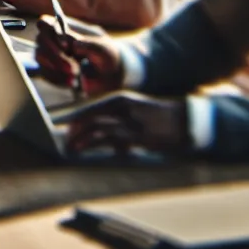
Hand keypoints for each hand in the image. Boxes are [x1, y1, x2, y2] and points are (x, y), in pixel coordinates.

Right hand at [32, 18, 124, 96]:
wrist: (108, 76)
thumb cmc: (106, 56)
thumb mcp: (104, 50)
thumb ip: (90, 45)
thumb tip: (74, 45)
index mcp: (65, 27)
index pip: (45, 23)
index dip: (51, 32)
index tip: (67, 45)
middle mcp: (52, 39)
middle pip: (40, 40)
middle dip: (55, 56)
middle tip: (73, 69)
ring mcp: (48, 55)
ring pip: (40, 57)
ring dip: (56, 68)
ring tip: (76, 76)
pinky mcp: (48, 71)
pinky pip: (45, 74)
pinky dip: (58, 79)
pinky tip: (72, 82)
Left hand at [63, 92, 193, 156]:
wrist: (183, 121)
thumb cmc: (156, 119)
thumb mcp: (132, 110)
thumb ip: (114, 117)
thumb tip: (93, 130)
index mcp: (118, 100)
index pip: (88, 109)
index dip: (74, 121)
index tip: (65, 132)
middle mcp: (120, 107)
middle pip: (88, 118)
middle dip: (74, 131)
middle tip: (66, 143)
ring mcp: (128, 120)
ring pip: (95, 127)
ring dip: (79, 139)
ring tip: (71, 149)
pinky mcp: (136, 134)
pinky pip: (109, 138)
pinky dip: (92, 143)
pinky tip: (84, 149)